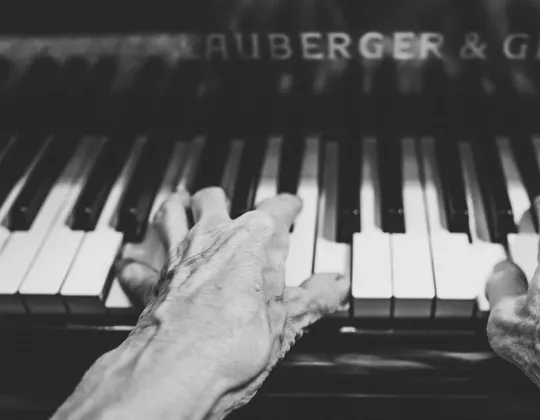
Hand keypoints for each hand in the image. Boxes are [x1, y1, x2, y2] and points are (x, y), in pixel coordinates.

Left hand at [54, 187, 348, 418]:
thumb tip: (335, 285)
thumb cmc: (232, 343)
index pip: (276, 209)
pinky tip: (136, 266)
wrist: (179, 370)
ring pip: (170, 214)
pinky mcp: (150, 285)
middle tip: (228, 204)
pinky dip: (139, 265)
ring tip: (178, 206)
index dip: (288, 207)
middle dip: (220, 199)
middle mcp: (212, 238)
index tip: (292, 206)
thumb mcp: (288, 322)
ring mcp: (178, 258)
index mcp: (253, 240)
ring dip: (175, 210)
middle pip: (213, 198)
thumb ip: (314, 298)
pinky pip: (139, 266)